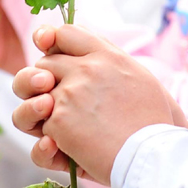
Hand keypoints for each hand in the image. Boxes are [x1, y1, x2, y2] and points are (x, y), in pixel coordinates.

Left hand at [12, 25, 187, 183]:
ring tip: (51, 118)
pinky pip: (40, 128)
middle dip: (44, 80)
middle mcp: (85, 69)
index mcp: (107, 56)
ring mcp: (69, 94)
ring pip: (32, 92)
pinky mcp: (59, 122)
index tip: (48, 49)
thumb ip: (113, 62)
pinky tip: (62, 148)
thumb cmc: (155, 123)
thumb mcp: (142, 78)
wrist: (152, 155)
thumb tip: (91, 56)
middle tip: (55, 99)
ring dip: (36, 107)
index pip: (67, 32)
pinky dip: (48, 143)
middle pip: (44, 62)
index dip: (52, 40)